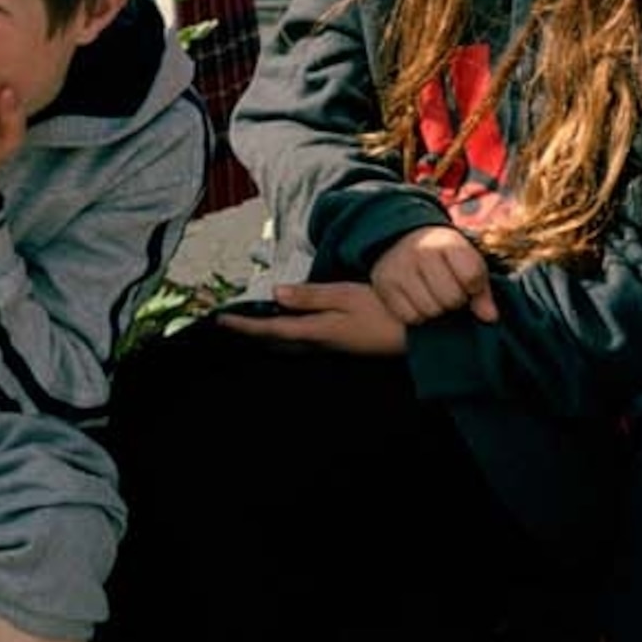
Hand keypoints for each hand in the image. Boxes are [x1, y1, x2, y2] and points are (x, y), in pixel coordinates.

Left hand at [216, 280, 407, 354]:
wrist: (422, 336)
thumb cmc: (387, 311)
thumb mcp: (348, 296)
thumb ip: (311, 296)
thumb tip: (276, 295)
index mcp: (317, 331)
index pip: (271, 330)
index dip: (244, 326)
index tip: (220, 322)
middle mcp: (321, 343)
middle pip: (276, 342)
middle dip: (251, 335)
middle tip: (230, 326)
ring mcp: (333, 347)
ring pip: (289, 345)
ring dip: (268, 338)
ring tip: (252, 328)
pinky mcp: (343, 345)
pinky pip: (304, 343)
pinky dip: (287, 337)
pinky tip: (290, 331)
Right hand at [369, 226, 496, 326]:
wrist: (402, 242)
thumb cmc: (443, 257)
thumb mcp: (466, 261)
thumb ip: (481, 290)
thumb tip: (490, 318)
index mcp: (447, 241)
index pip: (472, 276)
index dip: (474, 288)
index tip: (467, 283)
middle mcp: (421, 251)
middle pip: (451, 298)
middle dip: (455, 301)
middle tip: (449, 291)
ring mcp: (400, 268)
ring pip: (430, 311)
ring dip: (437, 310)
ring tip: (434, 296)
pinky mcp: (385, 286)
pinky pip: (410, 317)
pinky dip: (418, 316)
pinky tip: (418, 301)